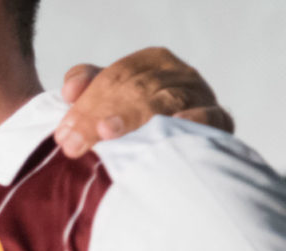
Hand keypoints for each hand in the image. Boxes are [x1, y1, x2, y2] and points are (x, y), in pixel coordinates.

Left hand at [54, 47, 234, 157]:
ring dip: (135, 116)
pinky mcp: (220, 122)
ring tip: (108, 132)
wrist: (181, 151)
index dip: (88, 103)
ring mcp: (201, 97)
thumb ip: (87, 85)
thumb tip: (69, 91)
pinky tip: (173, 124)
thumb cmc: (139, 123)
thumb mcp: (110, 99)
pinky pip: (210, 117)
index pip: (117, 76)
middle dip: (101, 115)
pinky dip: (192, 119)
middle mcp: (180, 75)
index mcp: (153, 62)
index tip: (65, 132)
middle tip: (75, 142)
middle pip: (137, 88)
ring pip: (166, 101)